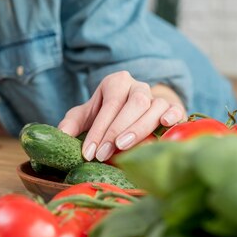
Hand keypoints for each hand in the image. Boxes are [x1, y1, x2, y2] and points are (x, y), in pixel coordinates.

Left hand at [58, 71, 186, 161]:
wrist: (132, 113)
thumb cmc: (106, 116)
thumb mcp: (86, 116)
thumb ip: (72, 123)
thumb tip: (61, 135)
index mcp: (116, 82)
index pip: (109, 105)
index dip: (99, 130)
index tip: (89, 153)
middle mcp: (138, 87)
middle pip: (133, 103)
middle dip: (117, 130)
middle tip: (103, 154)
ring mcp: (157, 96)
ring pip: (154, 106)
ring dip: (139, 128)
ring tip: (123, 147)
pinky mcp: (173, 108)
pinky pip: (175, 108)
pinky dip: (172, 116)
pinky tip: (164, 125)